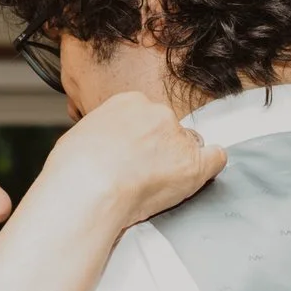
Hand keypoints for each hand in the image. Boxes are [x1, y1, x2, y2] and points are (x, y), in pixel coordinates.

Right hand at [38, 93, 226, 226]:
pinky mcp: (193, 164)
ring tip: (156, 184)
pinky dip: (211, 166)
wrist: (89, 187)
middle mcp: (159, 114)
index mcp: (131, 102)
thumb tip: (103, 144)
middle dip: (161, 149)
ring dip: (178, 162)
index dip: (143, 138)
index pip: (149, 116)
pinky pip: (215, 158)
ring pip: (189, 146)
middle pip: (170, 130)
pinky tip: (203, 172)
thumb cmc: (75, 168)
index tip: (135, 153)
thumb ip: (103, 134)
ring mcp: (178, 138)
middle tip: (143, 172)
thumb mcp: (81, 134)